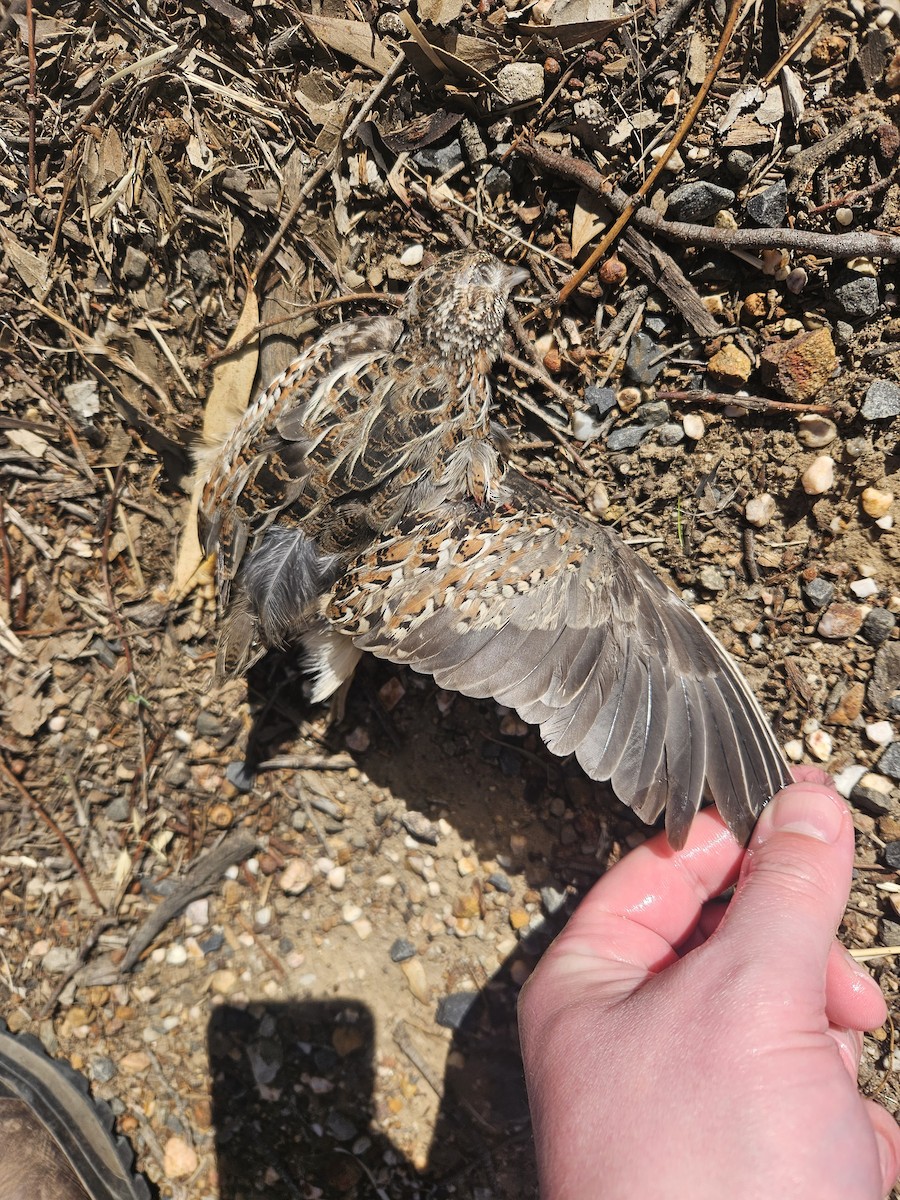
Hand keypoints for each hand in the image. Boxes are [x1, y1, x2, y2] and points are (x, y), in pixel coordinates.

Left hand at [518, 777, 899, 1198]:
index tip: (803, 810)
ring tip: (827, 1105)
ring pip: (786, 1021)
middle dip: (801, 969)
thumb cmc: (708, 1180)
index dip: (735, 837)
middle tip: (837, 997)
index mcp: (590, 986)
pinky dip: (842, 1121)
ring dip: (826, 1054)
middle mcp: (630, 1038)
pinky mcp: (750, 1159)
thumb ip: (785, 889)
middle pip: (735, 944)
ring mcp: (691, 1103)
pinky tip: (840, 1159)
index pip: (664, 871)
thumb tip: (808, 798)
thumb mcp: (752, 1001)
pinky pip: (813, 1095)